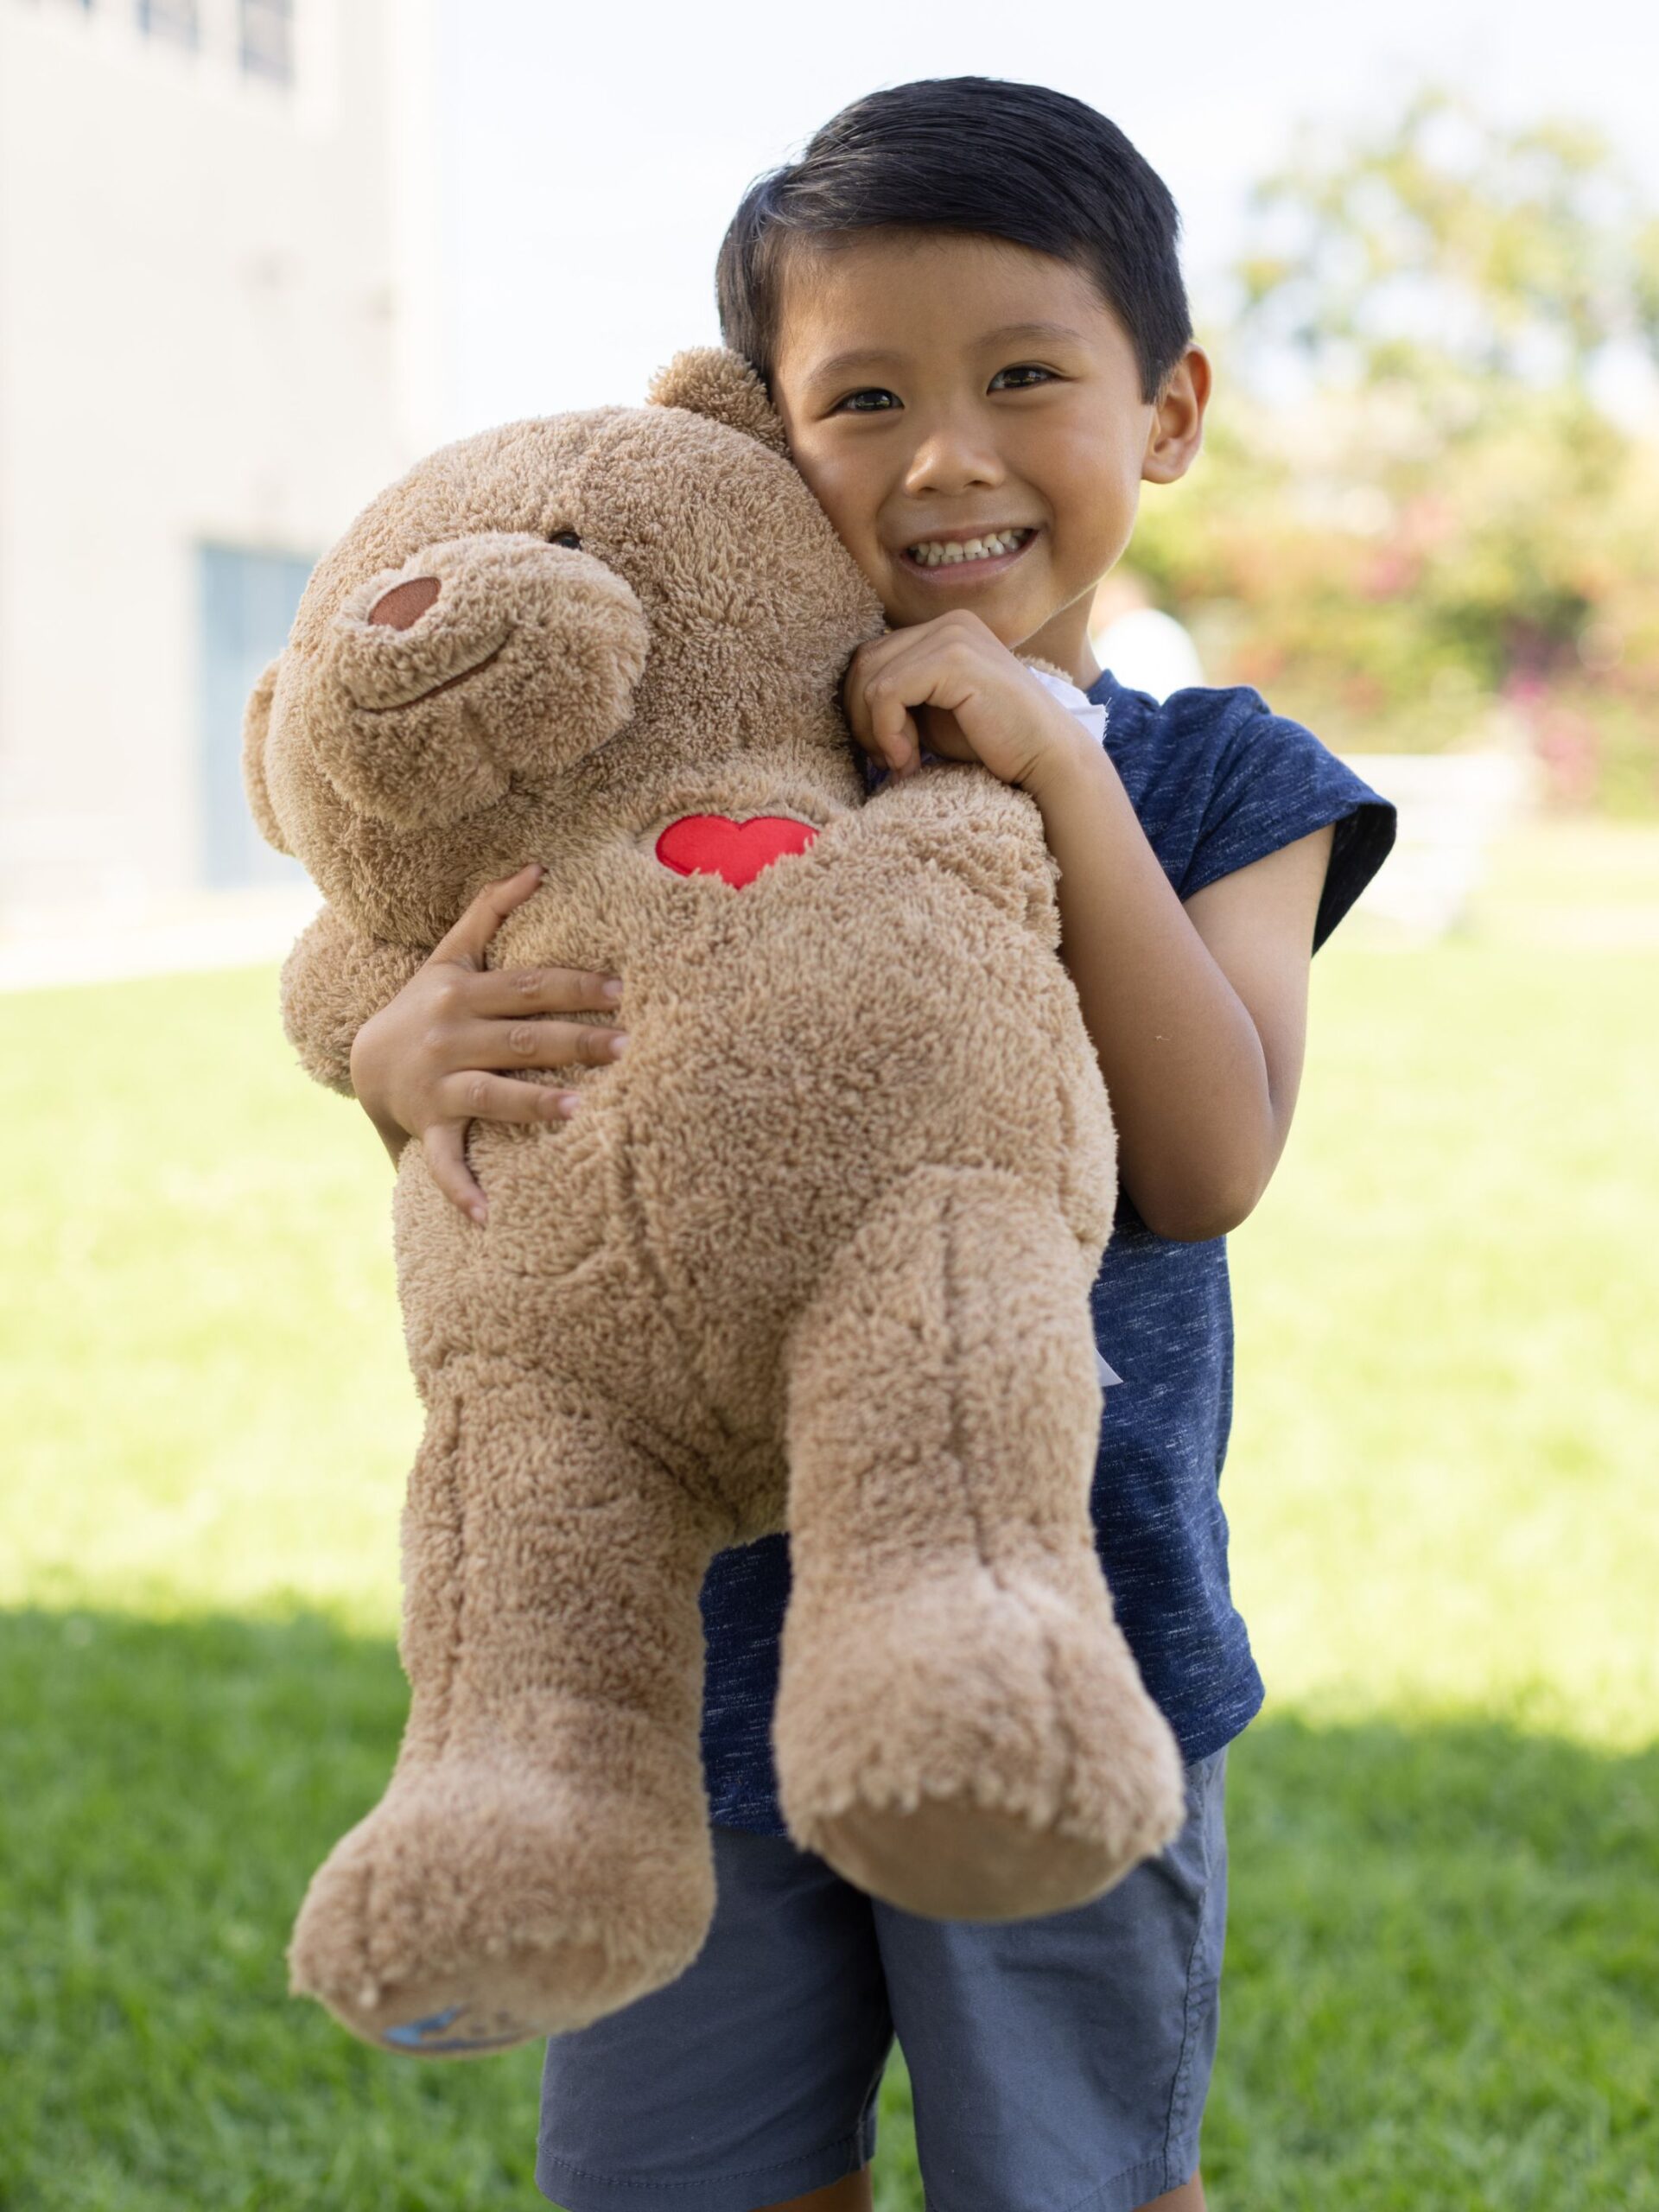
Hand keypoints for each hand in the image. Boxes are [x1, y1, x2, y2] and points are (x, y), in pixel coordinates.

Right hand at [348, 863, 627, 1224]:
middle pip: (520, 1039)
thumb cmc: (426, 1004)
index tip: (619, 991)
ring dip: (533, 1104)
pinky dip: (461, 1189)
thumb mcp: (450, 957)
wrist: (366, 1062)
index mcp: (460, 992)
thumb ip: (491, 913)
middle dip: (572, 1042)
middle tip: (623, 1047)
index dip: (571, 988)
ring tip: (578, 1109)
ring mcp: (436, 1085)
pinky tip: (488, 1215)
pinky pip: (444, 1161)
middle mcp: (448, 1036)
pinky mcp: (427, 1128)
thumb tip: (537, 866)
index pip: (526, 987)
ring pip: (491, 1095)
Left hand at [842, 610, 1092, 792]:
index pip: (873, 656)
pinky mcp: (955, 659)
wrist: (1046, 759)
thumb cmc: (992, 744)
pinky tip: (910, 760)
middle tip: (886, 760)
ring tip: (902, 762)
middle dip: (862, 718)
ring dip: (875, 730)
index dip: (863, 707)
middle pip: (865, 662)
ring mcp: (954, 635)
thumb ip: (900, 696)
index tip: (885, 751)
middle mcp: (949, 623)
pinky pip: (888, 692)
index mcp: (946, 629)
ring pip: (871, 678)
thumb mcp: (934, 713)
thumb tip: (848, 702)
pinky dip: (886, 731)